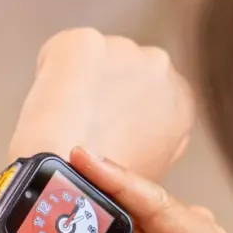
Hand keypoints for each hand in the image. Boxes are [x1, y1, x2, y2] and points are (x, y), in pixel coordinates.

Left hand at [8, 30, 193, 182]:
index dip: (126, 113)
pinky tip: (50, 103)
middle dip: (106, 89)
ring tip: (65, 119)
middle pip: (125, 70)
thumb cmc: (106, 190)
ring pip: (94, 59)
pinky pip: (61, 54)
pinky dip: (51, 74)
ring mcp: (122, 49)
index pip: (153, 95)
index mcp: (182, 100)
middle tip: (84, 125)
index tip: (109, 130)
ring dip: (81, 81)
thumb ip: (149, 141)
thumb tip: (127, 139)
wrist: (72, 180)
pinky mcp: (84, 42)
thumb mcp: (150, 171)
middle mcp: (160, 67)